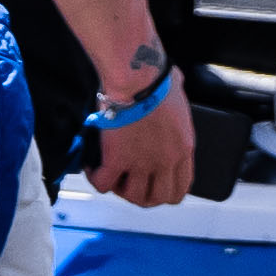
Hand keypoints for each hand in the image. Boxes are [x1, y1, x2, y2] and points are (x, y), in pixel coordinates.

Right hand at [84, 89, 195, 206]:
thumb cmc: (157, 79)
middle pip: (158, 198)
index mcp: (183, 148)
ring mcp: (142, 163)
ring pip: (132, 196)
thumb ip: (176, 103)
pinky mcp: (117, 159)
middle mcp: (165, 161)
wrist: (137, 78)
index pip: (181, 187)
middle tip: (131, 183)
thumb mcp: (179, 96)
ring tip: (113, 177)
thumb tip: (174, 88)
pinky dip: (96, 179)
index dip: (166, 192)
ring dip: (121, 190)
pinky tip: (93, 168)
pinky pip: (103, 184)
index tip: (155, 185)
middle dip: (144, 195)